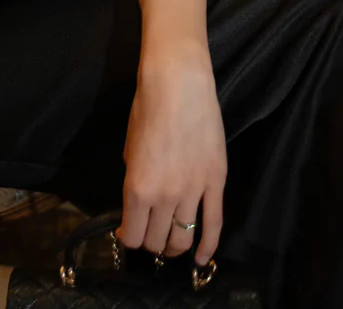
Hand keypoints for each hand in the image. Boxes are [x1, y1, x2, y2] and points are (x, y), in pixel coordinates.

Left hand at [115, 42, 226, 267]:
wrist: (178, 84)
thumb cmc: (147, 107)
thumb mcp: (129, 144)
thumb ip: (134, 174)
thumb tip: (138, 194)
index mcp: (137, 187)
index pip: (132, 234)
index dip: (128, 238)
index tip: (128, 233)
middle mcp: (164, 197)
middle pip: (157, 241)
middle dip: (151, 243)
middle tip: (149, 235)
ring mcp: (193, 192)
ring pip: (183, 238)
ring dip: (174, 246)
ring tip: (171, 244)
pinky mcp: (216, 184)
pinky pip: (214, 225)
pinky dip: (208, 247)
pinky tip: (201, 260)